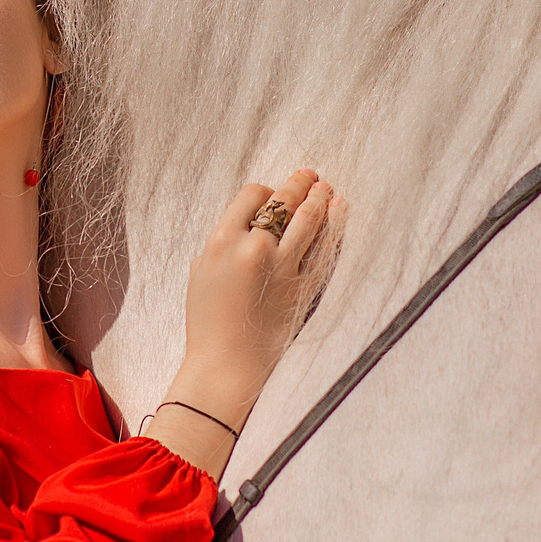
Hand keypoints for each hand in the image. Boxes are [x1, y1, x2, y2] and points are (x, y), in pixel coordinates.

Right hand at [144, 169, 343, 478]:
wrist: (226, 365)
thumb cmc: (207, 322)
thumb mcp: (201, 272)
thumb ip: (224, 243)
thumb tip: (248, 221)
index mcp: (221, 241)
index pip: (252, 196)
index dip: (266, 190)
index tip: (273, 193)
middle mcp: (253, 249)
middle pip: (283, 202)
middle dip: (299, 185)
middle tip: (310, 176)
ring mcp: (282, 268)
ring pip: (308, 220)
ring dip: (320, 200)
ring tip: (327, 190)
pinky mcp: (303, 288)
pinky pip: (322, 250)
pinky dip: (333, 227)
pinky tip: (339, 211)